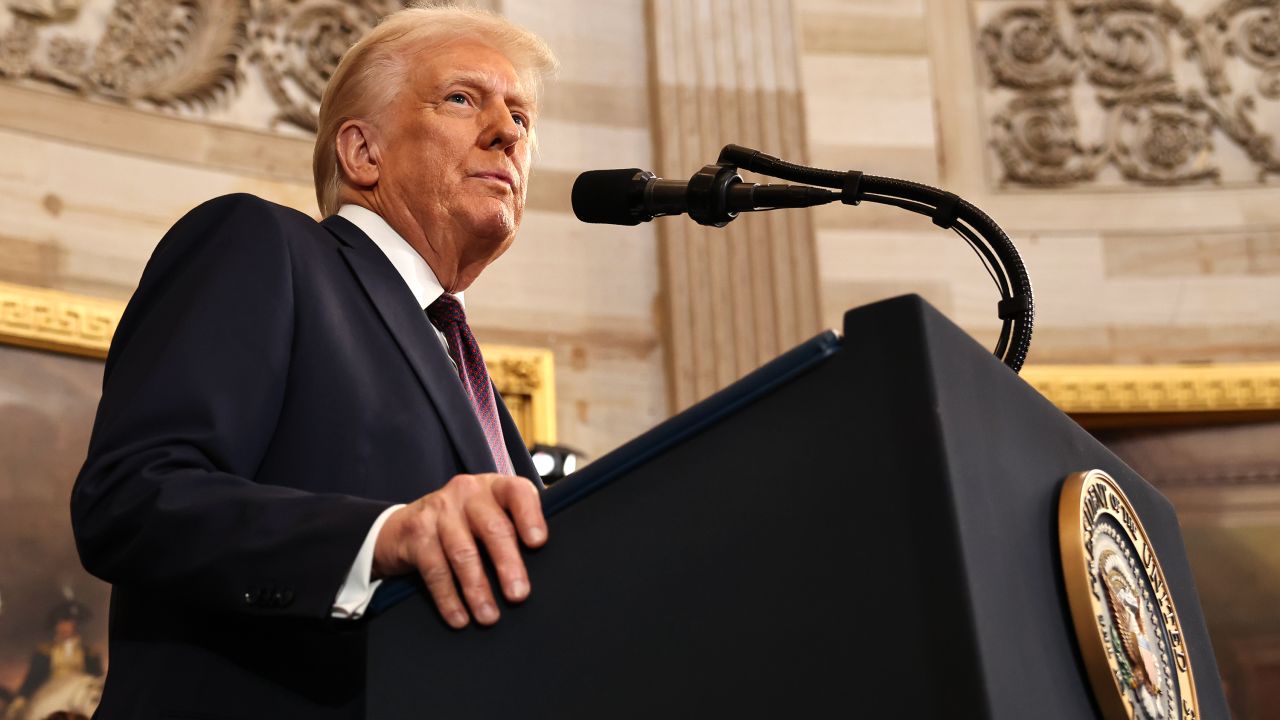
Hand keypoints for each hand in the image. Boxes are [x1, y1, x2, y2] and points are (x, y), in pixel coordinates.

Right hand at [373, 473, 546, 627]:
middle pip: (493, 528)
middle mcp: (467, 492)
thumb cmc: (464, 525)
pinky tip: (459, 617)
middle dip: (508, 564)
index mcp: (494, 487)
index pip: (517, 492)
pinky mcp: (416, 532)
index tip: (538, 543)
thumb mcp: (490, 515)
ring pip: (463, 552)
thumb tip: (555, 560)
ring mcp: (439, 510)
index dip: (529, 515)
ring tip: (489, 616)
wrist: (405, 526)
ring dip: (477, 588)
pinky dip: (448, 598)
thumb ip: (517, 526)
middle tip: (519, 595)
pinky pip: (436, 569)